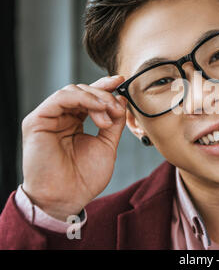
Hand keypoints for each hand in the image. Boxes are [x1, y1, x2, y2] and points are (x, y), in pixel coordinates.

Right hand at [21, 76, 127, 220]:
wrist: (68, 197)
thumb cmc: (85, 177)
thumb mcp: (107, 144)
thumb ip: (114, 122)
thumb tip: (121, 98)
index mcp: (74, 122)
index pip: (89, 98)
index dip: (104, 87)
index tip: (121, 81)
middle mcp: (60, 117)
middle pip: (82, 91)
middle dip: (105, 95)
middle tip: (118, 109)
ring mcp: (49, 118)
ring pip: (73, 91)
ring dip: (96, 98)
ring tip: (109, 115)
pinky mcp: (37, 120)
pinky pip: (60, 98)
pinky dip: (83, 98)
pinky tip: (98, 108)